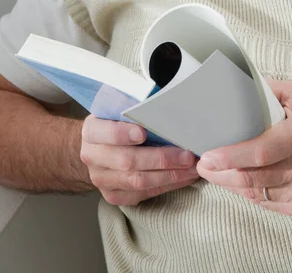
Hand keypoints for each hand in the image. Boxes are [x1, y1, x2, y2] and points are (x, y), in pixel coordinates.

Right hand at [81, 115, 198, 205]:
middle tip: (186, 155)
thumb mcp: (117, 109)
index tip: (142, 132)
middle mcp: (93, 157)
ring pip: (138, 181)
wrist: (98, 148)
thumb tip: (166, 102)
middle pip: (127, 161)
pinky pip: (143, 194)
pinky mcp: (114, 195)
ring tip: (192, 168)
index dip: (122, 133)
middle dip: (160, 158)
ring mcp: (102, 179)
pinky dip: (167, 186)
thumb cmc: (116, 123)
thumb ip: (133, 108)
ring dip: (169, 175)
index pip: (105, 132)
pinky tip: (183, 178)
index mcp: (92, 130)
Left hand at [197, 80, 291, 216]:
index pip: (261, 150)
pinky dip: (249, 193)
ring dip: (231, 185)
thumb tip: (239, 85)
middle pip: (253, 177)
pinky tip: (238, 183)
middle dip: (221, 174)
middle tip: (203, 165)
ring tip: (214, 173)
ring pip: (257, 193)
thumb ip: (270, 90)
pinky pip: (267, 204)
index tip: (208, 155)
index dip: (231, 156)